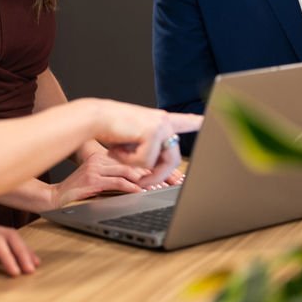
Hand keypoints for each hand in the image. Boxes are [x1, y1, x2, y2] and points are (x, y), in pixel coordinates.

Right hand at [49, 151, 148, 208]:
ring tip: (153, 186)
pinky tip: (138, 191)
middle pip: (128, 164)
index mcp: (99, 156)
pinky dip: (130, 187)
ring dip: (141, 180)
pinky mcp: (93, 180)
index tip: (155, 172)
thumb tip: (137, 179)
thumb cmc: (77, 189)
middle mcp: (97, 159)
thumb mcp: (96, 178)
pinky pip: (117, 182)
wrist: (56, 197)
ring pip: (125, 171)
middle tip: (160, 179)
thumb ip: (113, 175)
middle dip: (146, 172)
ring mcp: (94, 168)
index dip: (143, 166)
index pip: (126, 159)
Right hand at [84, 99, 200, 185]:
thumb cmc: (108, 128)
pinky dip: (128, 161)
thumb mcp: (132, 140)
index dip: (197, 124)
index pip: (184, 122)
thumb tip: (155, 172)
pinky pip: (145, 162)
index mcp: (159, 120)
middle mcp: (164, 120)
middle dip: (156, 176)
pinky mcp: (152, 132)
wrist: (93, 117)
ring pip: (158, 164)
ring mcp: (160, 125)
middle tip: (142, 184)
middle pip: (172, 160)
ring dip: (137, 166)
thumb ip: (147, 150)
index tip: (208, 121)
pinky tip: (118, 149)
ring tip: (120, 154)